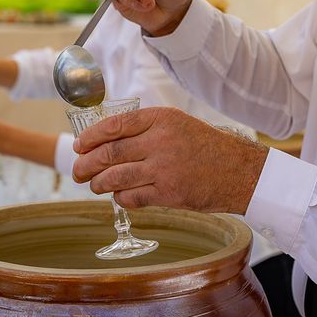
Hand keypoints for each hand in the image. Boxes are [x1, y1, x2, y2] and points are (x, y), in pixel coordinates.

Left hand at [72, 107, 268, 213]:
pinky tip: (119, 196)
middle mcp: (161, 141)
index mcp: (161, 118)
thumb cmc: (205, 146)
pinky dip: (120, 197)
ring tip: (94, 185)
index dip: (90, 137)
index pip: (114, 125)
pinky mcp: (168, 194)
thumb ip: (145, 129)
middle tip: (77, 171)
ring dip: (98, 183)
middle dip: (86, 164)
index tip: (79, 146)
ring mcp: (164, 168)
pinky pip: (132, 197)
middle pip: (109, 153)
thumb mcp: (177, 124)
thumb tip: (105, 141)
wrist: (239, 171)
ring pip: (115, 177)